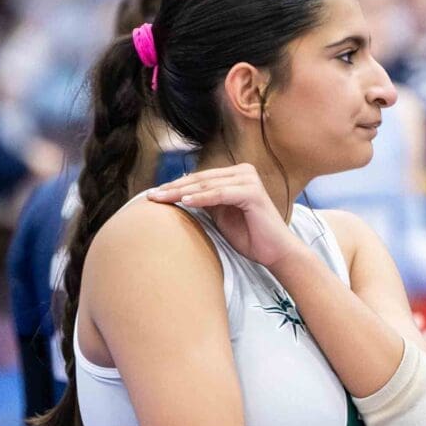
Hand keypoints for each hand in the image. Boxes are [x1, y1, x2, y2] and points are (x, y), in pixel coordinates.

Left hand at [145, 163, 309, 275]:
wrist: (275, 252)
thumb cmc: (249, 237)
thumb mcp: (220, 216)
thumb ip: (204, 202)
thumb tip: (177, 194)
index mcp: (236, 175)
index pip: (199, 178)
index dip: (175, 186)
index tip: (153, 196)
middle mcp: (243, 172)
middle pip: (200, 179)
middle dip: (173, 188)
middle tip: (151, 196)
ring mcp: (249, 180)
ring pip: (207, 184)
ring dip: (182, 191)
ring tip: (161, 199)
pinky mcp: (252, 192)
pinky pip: (221, 194)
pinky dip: (202, 198)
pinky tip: (185, 201)